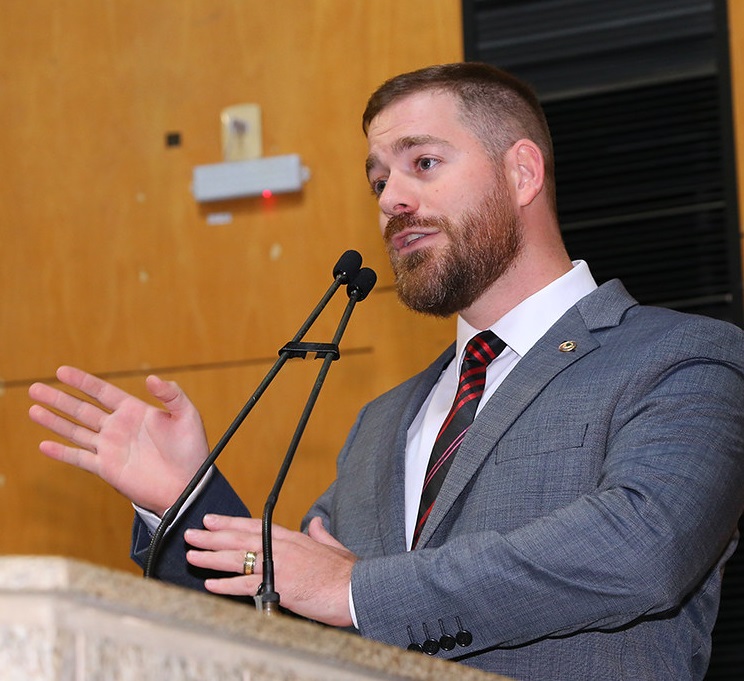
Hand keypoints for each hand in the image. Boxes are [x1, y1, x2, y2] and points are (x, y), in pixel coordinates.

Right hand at [28, 365, 209, 515]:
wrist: (189, 485)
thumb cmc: (192, 450)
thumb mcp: (187, 416)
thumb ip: (172, 394)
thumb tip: (151, 378)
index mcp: (135, 411)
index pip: (102, 392)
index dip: (82, 381)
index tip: (62, 371)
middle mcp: (118, 428)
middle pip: (82, 409)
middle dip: (59, 398)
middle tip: (35, 387)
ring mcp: (110, 448)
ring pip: (76, 431)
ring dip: (54, 421)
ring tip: (32, 409)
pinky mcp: (107, 469)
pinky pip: (80, 459)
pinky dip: (62, 453)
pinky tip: (44, 445)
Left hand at [184, 515, 355, 626]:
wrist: (355, 589)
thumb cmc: (346, 572)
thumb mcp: (334, 546)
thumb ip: (320, 533)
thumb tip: (315, 523)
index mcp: (293, 537)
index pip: (254, 526)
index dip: (231, 522)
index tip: (212, 519)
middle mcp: (281, 548)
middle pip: (240, 538)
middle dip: (213, 536)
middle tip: (193, 533)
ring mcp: (278, 566)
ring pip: (237, 558)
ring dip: (211, 557)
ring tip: (193, 556)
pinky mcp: (277, 586)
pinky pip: (245, 585)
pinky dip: (226, 584)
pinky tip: (211, 584)